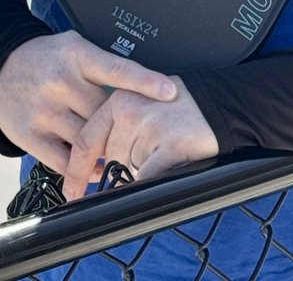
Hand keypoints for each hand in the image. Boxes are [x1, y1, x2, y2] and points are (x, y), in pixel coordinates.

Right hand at [0, 31, 176, 174]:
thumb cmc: (48, 58)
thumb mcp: (75, 47)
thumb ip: (103, 65)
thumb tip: (143, 90)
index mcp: (77, 55)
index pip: (118, 69)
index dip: (145, 82)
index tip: (170, 92)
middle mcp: (60, 81)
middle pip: (105, 112)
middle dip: (121, 125)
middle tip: (140, 134)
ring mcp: (44, 110)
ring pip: (87, 138)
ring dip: (105, 150)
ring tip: (120, 154)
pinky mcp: (29, 135)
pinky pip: (63, 160)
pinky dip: (82, 168)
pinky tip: (94, 168)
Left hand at [62, 76, 218, 199]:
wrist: (219, 103)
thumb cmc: (179, 108)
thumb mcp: (140, 104)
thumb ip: (115, 128)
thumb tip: (89, 167)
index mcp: (120, 100)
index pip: (86, 142)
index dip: (76, 172)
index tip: (72, 191)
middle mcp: (131, 110)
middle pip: (110, 162)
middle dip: (123, 170)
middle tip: (147, 155)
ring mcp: (151, 127)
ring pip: (129, 171)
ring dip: (143, 171)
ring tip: (163, 151)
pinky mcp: (171, 144)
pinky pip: (148, 178)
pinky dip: (151, 182)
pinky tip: (163, 168)